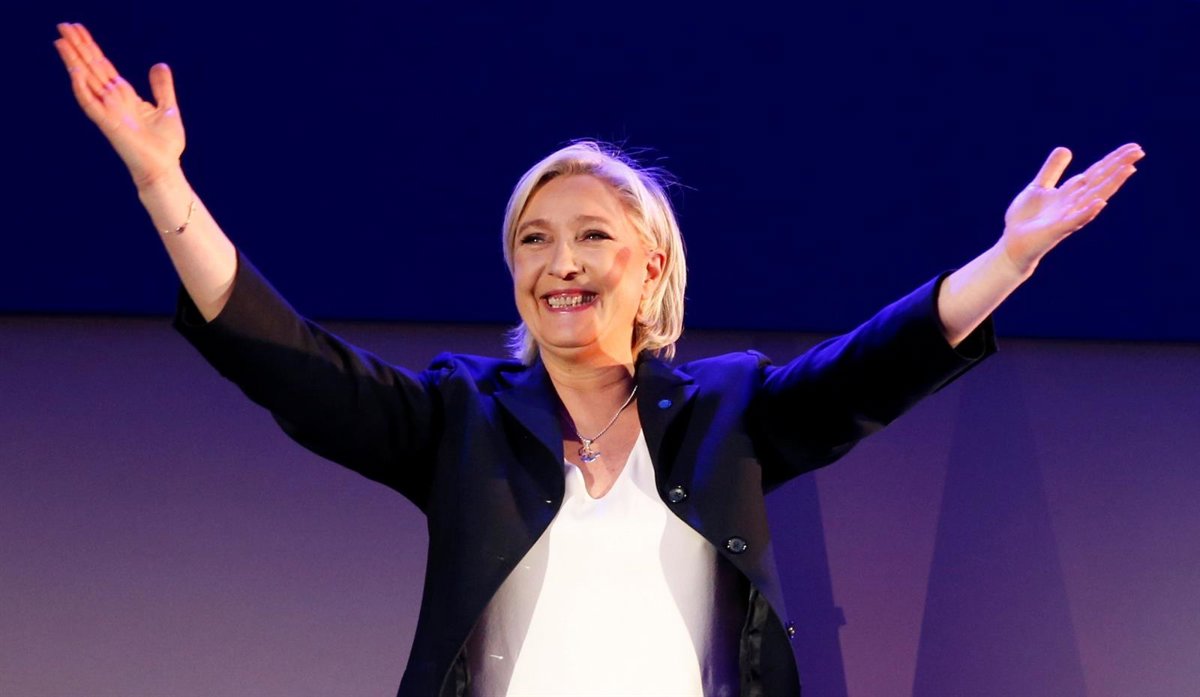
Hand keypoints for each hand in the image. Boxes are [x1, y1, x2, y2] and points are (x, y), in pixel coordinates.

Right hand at [54, 22, 184, 189]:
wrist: (165, 168)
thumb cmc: (165, 144)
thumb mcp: (167, 108)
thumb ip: (162, 87)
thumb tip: (159, 64)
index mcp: (125, 96)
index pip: (103, 66)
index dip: (91, 47)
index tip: (78, 28)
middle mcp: (113, 101)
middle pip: (92, 68)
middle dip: (78, 47)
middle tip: (63, 25)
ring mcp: (109, 112)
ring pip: (86, 82)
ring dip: (74, 62)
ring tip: (61, 41)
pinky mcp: (109, 125)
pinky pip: (91, 105)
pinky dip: (82, 89)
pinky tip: (76, 72)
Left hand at [1001, 143, 1143, 273]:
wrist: (1012, 244)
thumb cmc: (1026, 219)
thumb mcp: (1038, 187)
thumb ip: (1052, 170)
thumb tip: (1066, 148)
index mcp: (1070, 192)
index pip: (1096, 172)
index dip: (1113, 160)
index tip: (1134, 147)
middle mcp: (1074, 203)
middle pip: (1100, 181)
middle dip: (1118, 167)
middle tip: (1139, 152)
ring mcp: (1068, 216)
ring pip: (1094, 198)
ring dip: (1111, 184)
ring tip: (1129, 169)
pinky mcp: (1057, 230)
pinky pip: (1076, 220)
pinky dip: (1088, 211)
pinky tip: (1100, 202)